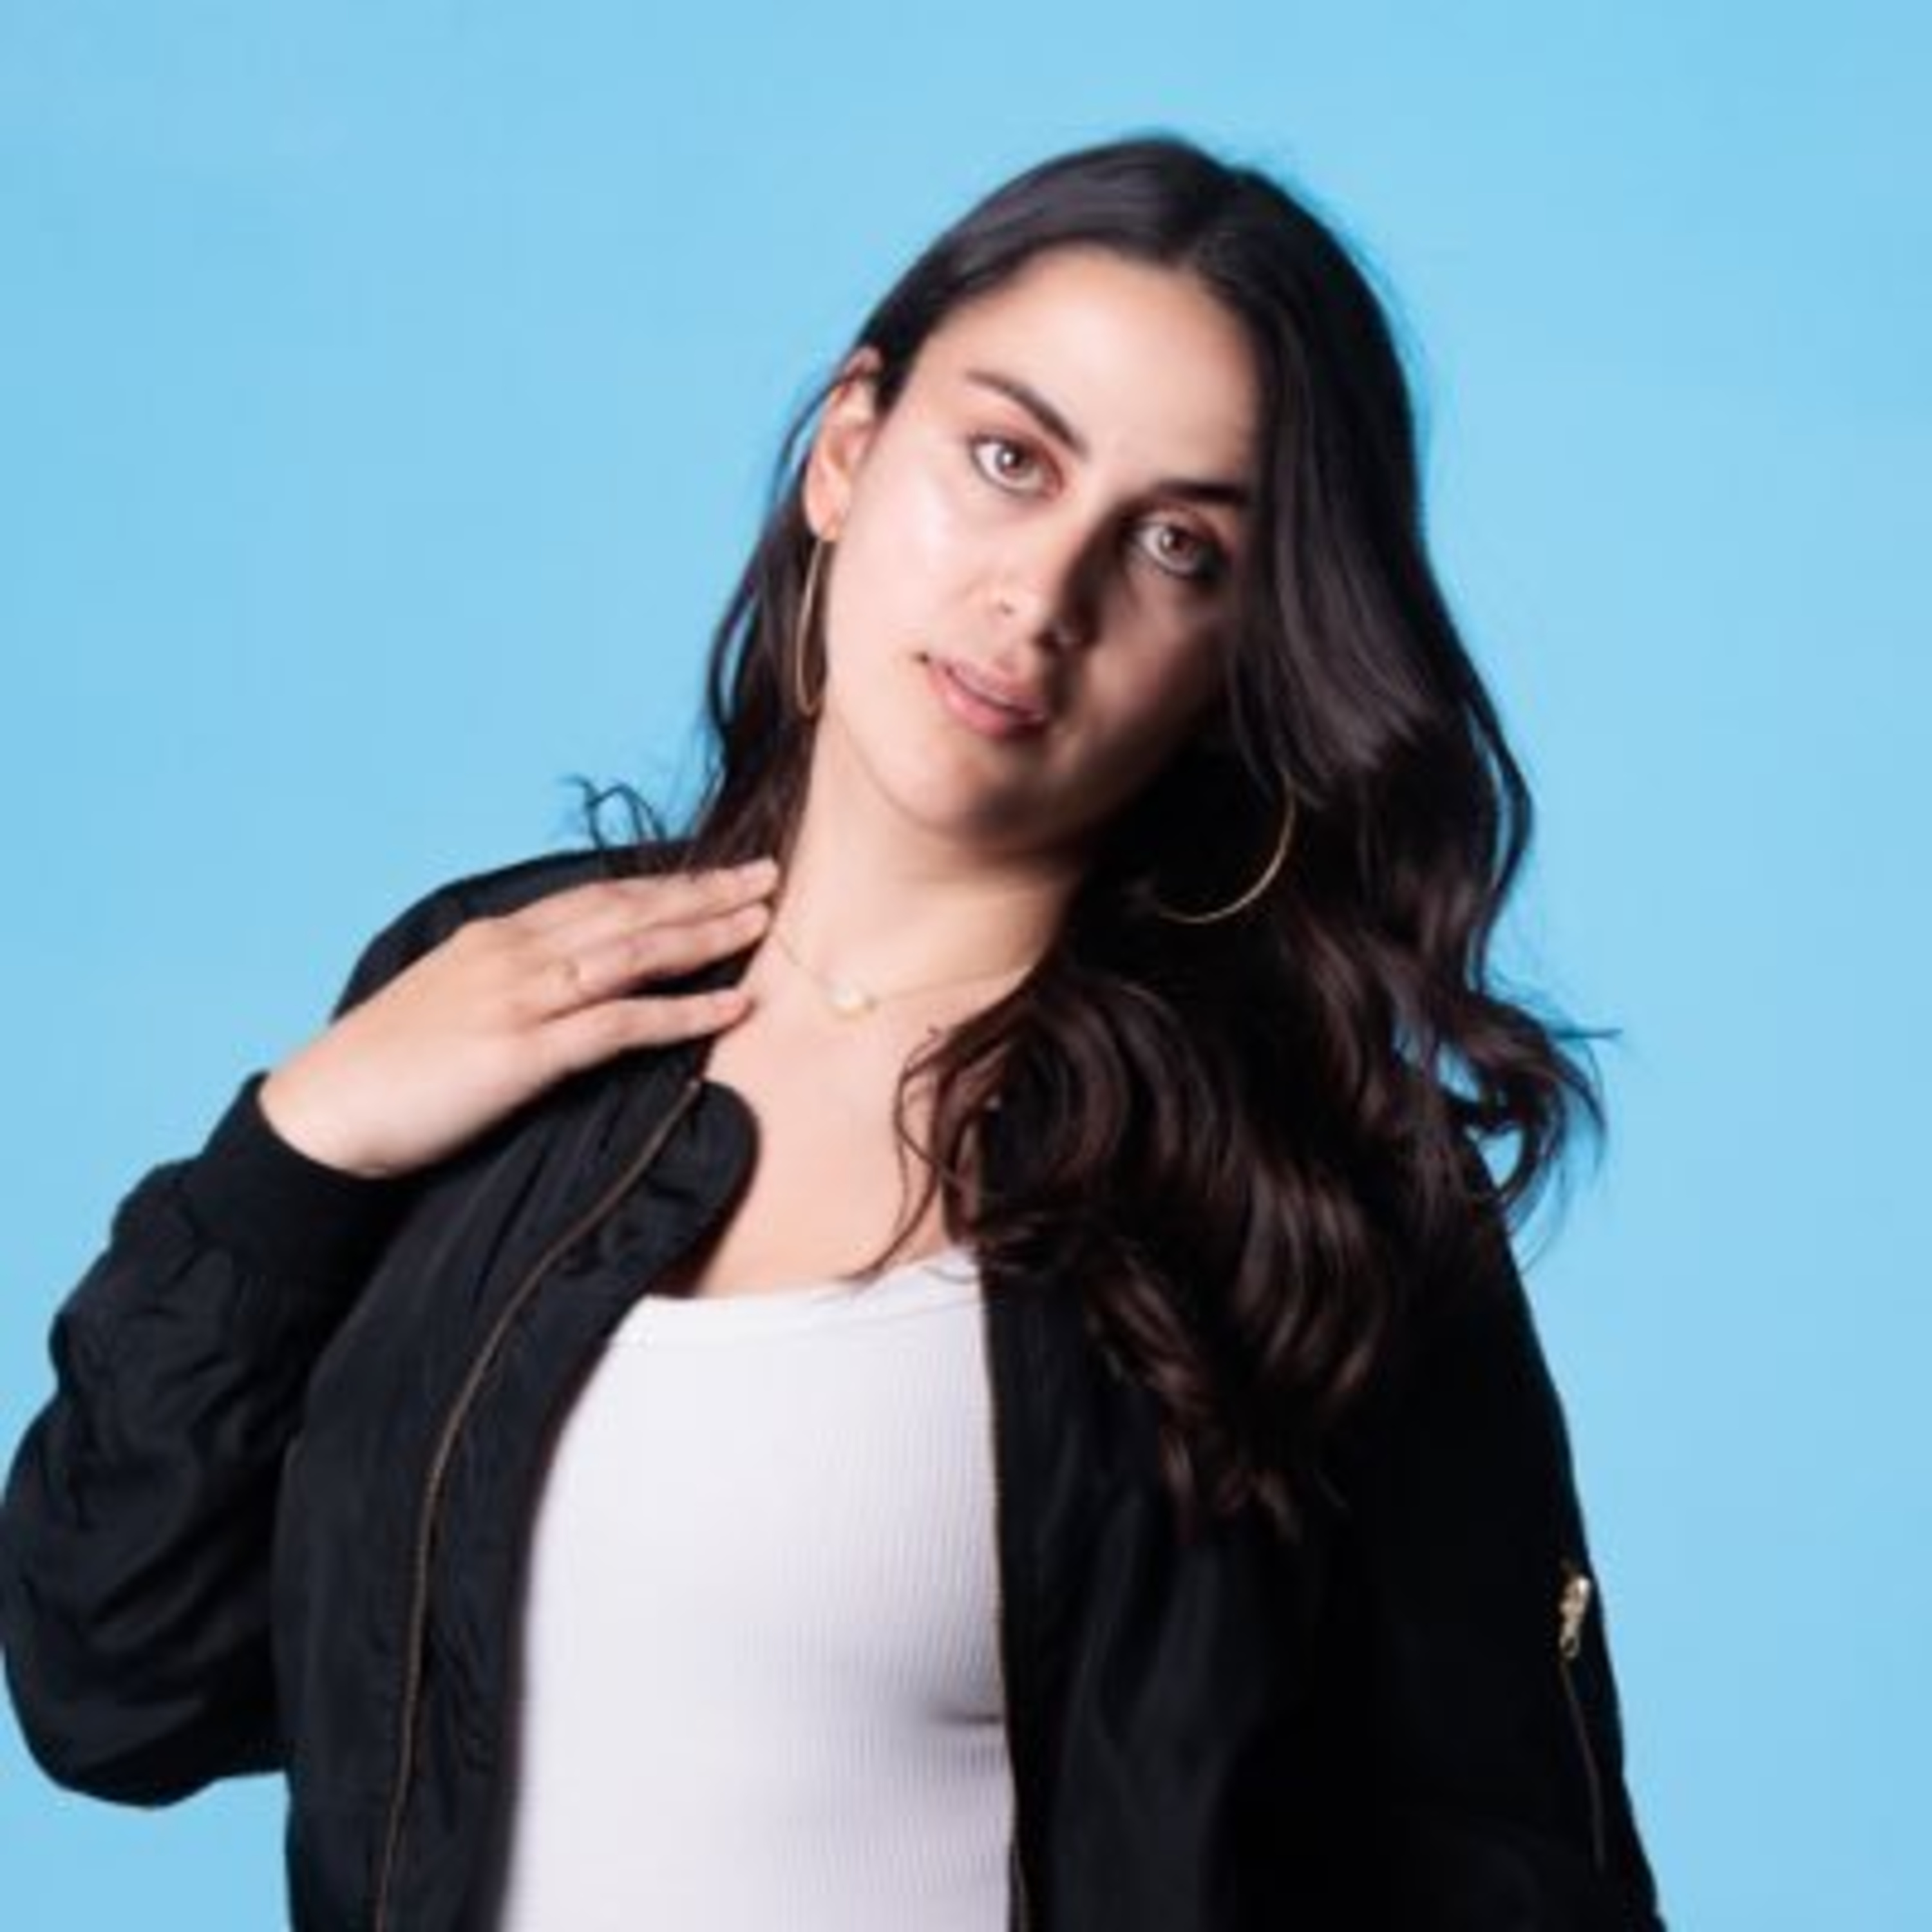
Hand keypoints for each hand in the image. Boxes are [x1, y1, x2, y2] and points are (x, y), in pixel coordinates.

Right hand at [257, 859, 776, 1177]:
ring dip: (704, 935)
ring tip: (763, 921)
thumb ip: (510, 980)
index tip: (716, 872)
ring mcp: (521, 1000)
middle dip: (702, 892)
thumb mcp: (454, 999)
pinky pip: (621, 1025)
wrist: (326, 1111)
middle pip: (628, 910)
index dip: (664, 883)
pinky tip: (731, 1007)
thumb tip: (562, 982)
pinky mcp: (524, 1054)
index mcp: (499, 937)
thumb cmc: (389, 1065)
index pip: (600, 896)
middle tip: (767, 874)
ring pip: (634, 953)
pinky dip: (682, 1013)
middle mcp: (516, 954)